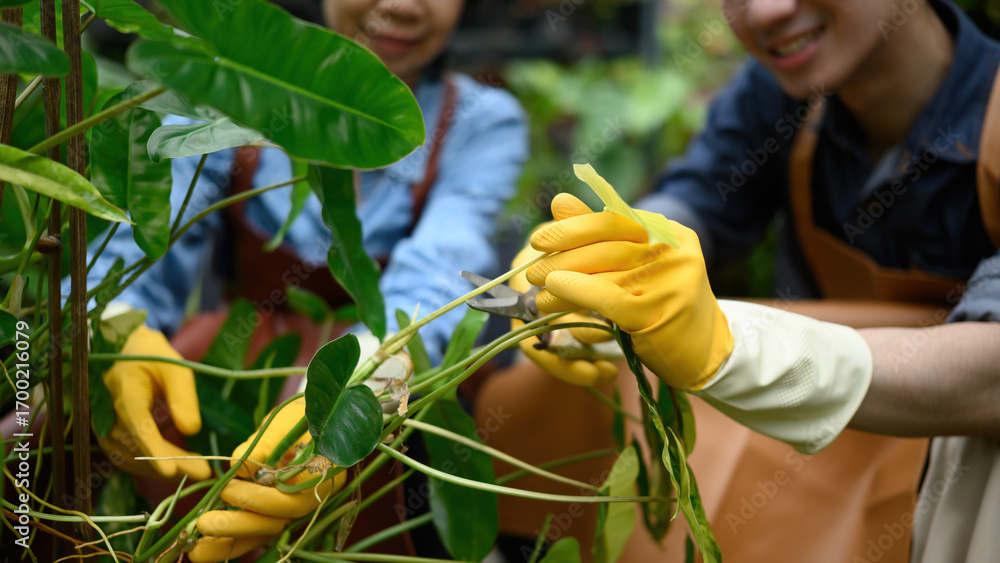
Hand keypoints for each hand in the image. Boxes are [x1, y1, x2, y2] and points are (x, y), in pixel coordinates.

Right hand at [97, 325, 209, 480]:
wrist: (125, 352)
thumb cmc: (154, 357)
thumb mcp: (175, 368)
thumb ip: (183, 397)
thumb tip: (191, 430)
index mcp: (124, 388)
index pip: (136, 422)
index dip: (152, 448)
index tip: (170, 469)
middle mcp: (107, 411)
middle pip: (136, 445)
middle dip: (170, 462)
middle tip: (204, 473)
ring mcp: (103, 426)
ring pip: (130, 456)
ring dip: (162, 468)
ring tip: (196, 470)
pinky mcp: (108, 435)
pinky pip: (126, 457)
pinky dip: (150, 466)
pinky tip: (176, 467)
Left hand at [188, 399, 346, 562]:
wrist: (314, 417)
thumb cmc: (303, 414)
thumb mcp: (286, 421)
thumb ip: (266, 443)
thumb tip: (238, 465)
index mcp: (322, 476)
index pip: (292, 500)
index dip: (259, 500)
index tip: (229, 488)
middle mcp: (310, 499)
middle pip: (276, 523)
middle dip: (239, 526)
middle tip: (204, 524)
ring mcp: (292, 508)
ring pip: (263, 532)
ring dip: (230, 543)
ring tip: (196, 551)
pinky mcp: (276, 511)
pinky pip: (255, 532)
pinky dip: (231, 542)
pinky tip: (205, 549)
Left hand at [527, 193, 732, 389]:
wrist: (709, 353)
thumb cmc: (667, 307)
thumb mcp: (640, 266)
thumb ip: (602, 234)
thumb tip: (559, 201)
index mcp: (670, 233)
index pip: (612, 220)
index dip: (571, 227)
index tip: (538, 238)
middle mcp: (673, 252)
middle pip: (604, 247)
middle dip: (560, 258)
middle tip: (531, 272)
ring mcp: (669, 281)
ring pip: (601, 274)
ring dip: (559, 283)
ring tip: (537, 295)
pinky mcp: (658, 312)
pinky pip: (607, 297)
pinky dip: (576, 291)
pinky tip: (554, 291)